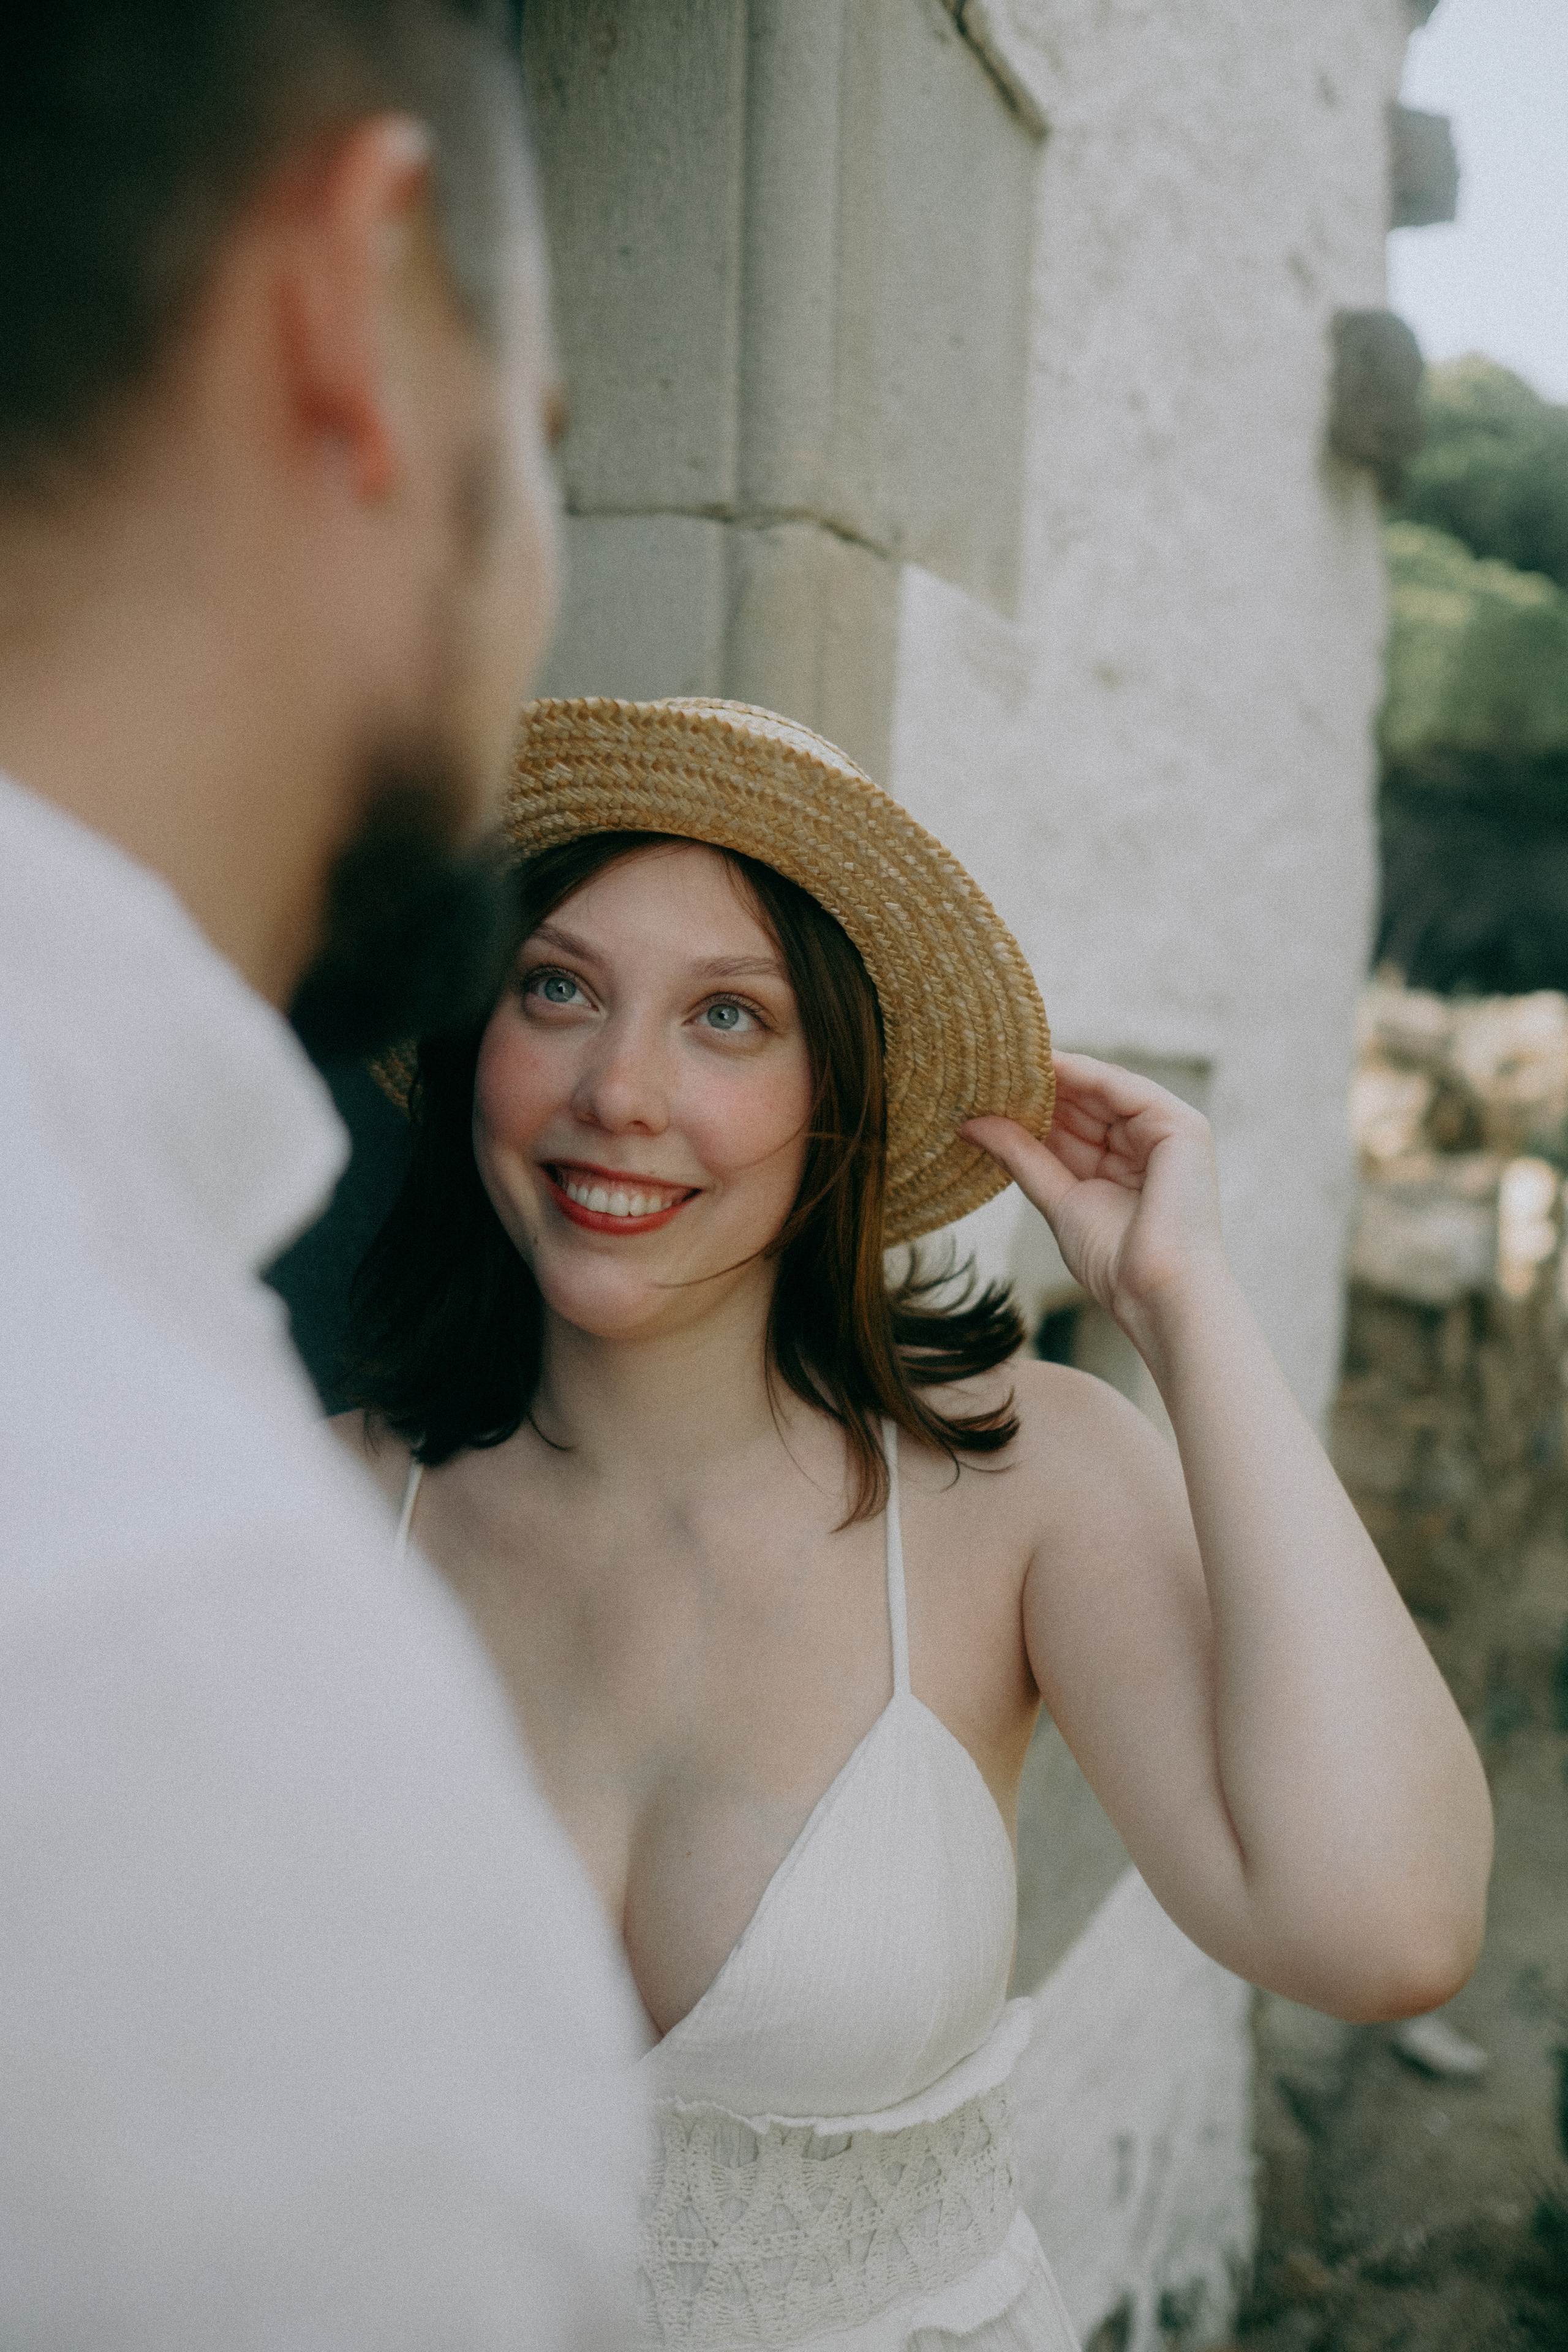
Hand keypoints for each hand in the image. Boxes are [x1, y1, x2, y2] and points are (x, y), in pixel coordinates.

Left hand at [962, 1053, 1229, 1341]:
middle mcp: (1148, 1142)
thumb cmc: (1114, 1262)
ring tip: (1008, 1062)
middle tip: (986, 1068)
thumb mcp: (1056, 1198)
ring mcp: (1167, 1131)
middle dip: (1039, 1085)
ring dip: (1057, 1074)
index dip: (1032, 1105)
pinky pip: (1124, 1089)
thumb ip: (1020, 1156)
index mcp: (1123, 1163)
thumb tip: (970, 1124)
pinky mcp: (1182, 1126)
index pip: (1074, 1121)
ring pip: (1103, 1089)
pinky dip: (1085, 1075)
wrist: (1156, 1293)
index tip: (983, 1089)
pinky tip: (1047, 1067)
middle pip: (1086, 1101)